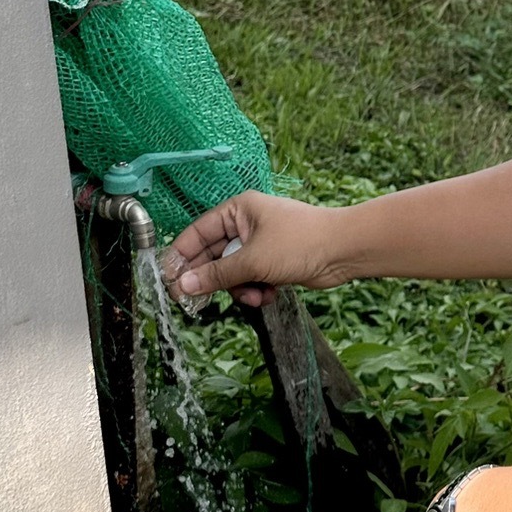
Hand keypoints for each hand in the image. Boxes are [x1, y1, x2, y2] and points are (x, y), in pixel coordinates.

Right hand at [162, 190, 350, 308]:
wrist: (344, 250)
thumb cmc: (302, 241)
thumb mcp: (253, 260)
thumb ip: (217, 274)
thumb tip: (185, 285)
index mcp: (239, 211)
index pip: (198, 233)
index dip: (181, 256)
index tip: (168, 278)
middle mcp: (247, 225)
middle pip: (213, 255)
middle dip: (210, 279)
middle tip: (191, 301)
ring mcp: (260, 245)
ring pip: (232, 272)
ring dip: (239, 288)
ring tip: (253, 295)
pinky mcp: (273, 263)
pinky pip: (250, 280)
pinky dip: (256, 290)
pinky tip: (268, 295)